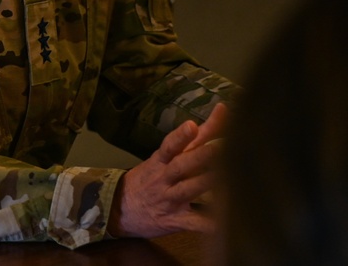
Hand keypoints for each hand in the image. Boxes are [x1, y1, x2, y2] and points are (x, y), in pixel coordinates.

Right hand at [107, 103, 227, 237]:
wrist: (119, 209)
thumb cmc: (145, 180)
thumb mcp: (158, 160)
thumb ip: (184, 145)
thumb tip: (208, 124)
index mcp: (160, 161)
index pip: (170, 144)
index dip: (181, 135)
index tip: (192, 124)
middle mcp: (164, 178)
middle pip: (182, 164)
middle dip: (202, 155)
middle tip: (223, 146)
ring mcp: (170, 199)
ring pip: (189, 189)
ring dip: (207, 181)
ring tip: (229, 175)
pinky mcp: (175, 221)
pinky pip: (193, 222)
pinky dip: (208, 223)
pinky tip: (224, 222)